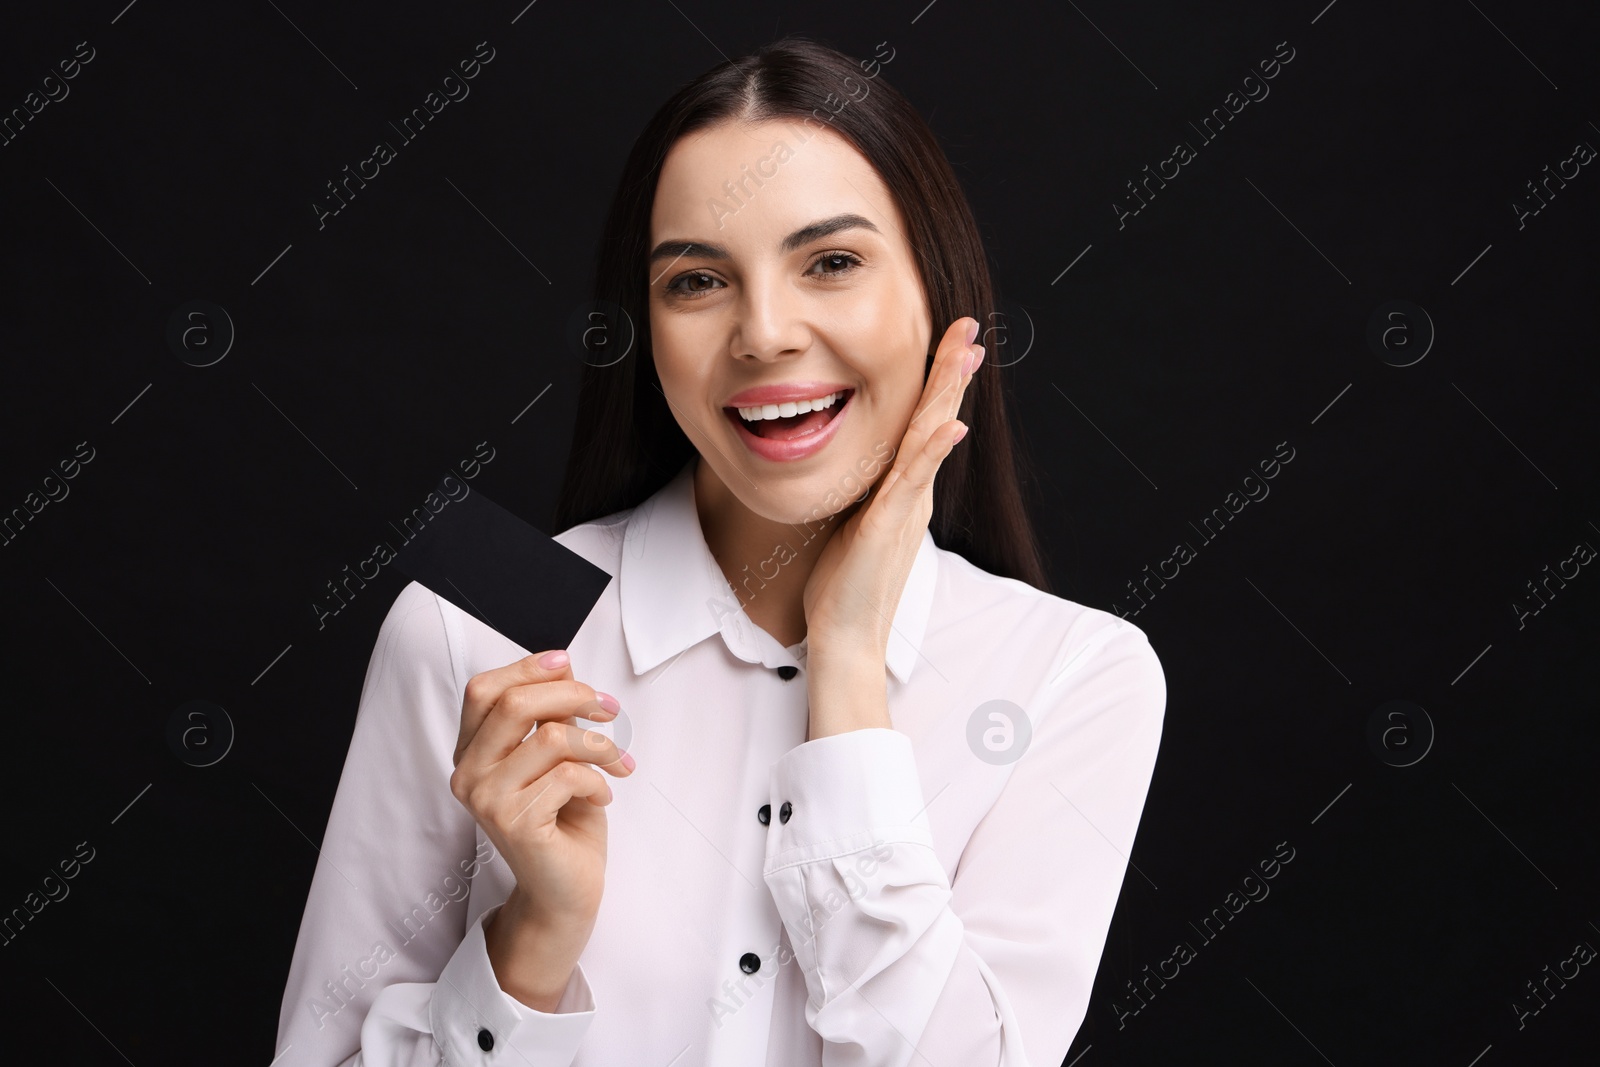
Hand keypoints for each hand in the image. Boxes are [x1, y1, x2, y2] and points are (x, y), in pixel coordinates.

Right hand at [449, 650, 633, 1007]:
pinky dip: (599, 780)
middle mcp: (468, 775)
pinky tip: (603, 796)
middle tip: (609, 710)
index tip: (568, 663)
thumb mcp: (557, 756)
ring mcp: (487, 801)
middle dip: (573, 695)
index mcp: (471, 753)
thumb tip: (561, 662)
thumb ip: (551, 714)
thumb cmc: (563, 821)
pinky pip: (570, 776)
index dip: (527, 668)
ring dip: (598, 744)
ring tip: (615, 764)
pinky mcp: (515, 824)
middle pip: (514, 703)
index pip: (483, 690)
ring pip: (552, 737)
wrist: (566, 891)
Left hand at [802, 316, 981, 663]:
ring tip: (968, 354)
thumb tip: (853, 460)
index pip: (923, 422)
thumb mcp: (850, 519)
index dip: (936, 380)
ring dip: (949, 394)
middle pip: (937, 419)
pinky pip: (914, 481)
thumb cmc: (842, 584)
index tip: (948, 339)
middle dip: (952, 370)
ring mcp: (906, 507)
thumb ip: (860, 488)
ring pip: (931, 439)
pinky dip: (933, 450)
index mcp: (902, 489)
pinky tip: (951, 424)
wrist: (845, 634)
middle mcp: (913, 493)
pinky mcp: (890, 525)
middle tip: (971, 326)